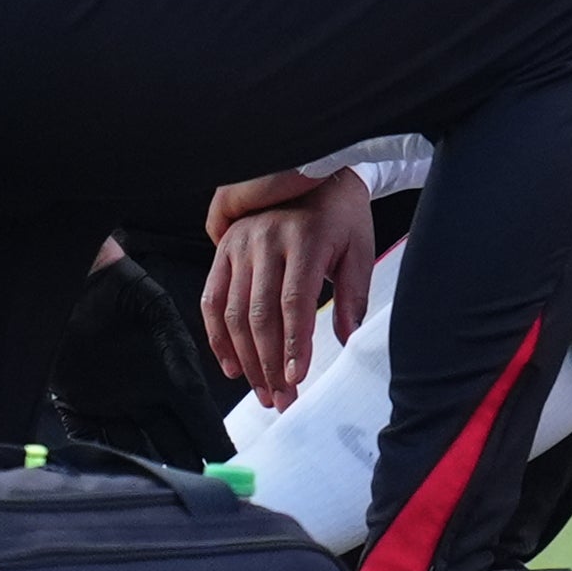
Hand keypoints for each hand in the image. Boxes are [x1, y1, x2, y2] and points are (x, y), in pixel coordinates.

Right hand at [200, 168, 372, 406]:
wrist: (313, 171)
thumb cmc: (341, 215)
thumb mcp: (358, 249)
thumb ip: (354, 295)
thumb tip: (345, 340)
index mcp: (306, 238)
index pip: (294, 301)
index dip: (294, 343)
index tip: (296, 378)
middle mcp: (266, 240)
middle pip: (260, 314)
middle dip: (269, 363)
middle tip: (281, 399)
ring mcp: (240, 244)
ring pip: (234, 313)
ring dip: (246, 359)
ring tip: (263, 391)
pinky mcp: (223, 249)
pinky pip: (212, 299)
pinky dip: (217, 336)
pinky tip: (232, 366)